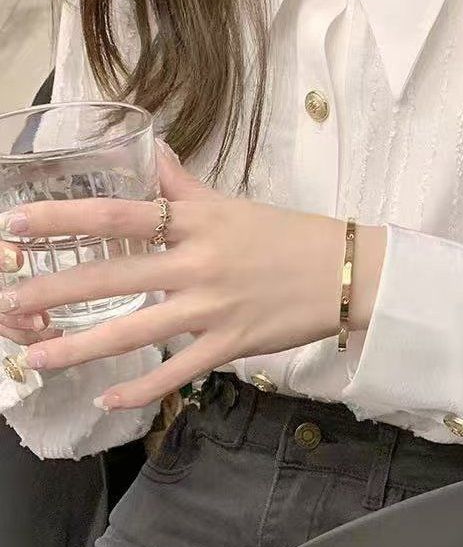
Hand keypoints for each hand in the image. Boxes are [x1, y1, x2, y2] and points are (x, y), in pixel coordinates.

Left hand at [0, 142, 386, 409]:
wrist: (345, 271)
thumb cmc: (289, 235)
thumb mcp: (233, 204)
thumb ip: (184, 184)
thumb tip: (151, 148)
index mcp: (199, 222)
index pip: (123, 216)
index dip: (66, 219)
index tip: (16, 226)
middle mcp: (200, 263)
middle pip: (115, 276)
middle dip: (54, 289)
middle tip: (6, 300)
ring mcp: (215, 307)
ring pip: (137, 330)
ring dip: (80, 347)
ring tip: (33, 358)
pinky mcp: (232, 344)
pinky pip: (179, 370)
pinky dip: (142, 387)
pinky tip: (107, 399)